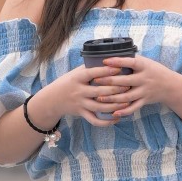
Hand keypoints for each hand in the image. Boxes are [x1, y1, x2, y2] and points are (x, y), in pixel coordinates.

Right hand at [44, 56, 174, 126]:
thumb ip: (90, 68)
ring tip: (127, 102)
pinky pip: (95, 120)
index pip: (93, 73)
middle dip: (116, 89)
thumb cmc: (68, 82)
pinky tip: (117, 118)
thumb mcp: (75, 73)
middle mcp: (79, 91)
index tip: (120, 67)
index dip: (107, 71)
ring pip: (100, 107)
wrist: (52, 99)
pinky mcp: (81, 114)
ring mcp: (80, 104)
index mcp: (78, 78)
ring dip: (115, 105)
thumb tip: (109, 59)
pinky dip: (106, 121)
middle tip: (129, 86)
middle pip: (100, 91)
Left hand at [88, 55, 176, 121]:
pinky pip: (133, 107)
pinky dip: (124, 111)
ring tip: (99, 98)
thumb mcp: (146, 62)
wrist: (170, 86)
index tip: (104, 61)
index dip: (117, 62)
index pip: (130, 62)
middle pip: (125, 81)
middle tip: (95, 80)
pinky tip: (113, 112)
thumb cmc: (154, 71)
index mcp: (144, 66)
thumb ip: (132, 60)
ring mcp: (144, 91)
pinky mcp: (145, 101)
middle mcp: (144, 79)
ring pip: (126, 96)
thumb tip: (112, 55)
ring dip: (112, 98)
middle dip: (109, 81)